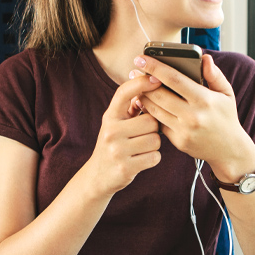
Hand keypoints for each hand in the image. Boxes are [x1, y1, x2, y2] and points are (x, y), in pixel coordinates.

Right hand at [84, 75, 162, 195]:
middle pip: (150, 121)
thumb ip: (130, 107)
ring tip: (140, 148)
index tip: (156, 77)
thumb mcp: (116, 123)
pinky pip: (154, 157)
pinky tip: (141, 159)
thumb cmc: (114, 144)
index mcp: (109, 116)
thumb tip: (150, 84)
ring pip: (155, 139)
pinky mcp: (125, 167)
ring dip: (154, 145)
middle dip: (153, 128)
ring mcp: (117, 150)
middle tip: (142, 135)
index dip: (141, 83)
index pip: (124, 92)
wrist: (98, 176)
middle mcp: (110, 131)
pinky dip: (153, 158)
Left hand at [136, 54, 254, 172]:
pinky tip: (147, 103)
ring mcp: (184, 130)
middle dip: (143, 82)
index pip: (174, 79)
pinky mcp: (178, 141)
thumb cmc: (226, 117)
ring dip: (143, 97)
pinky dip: (151, 112)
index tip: (141, 59)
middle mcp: (193, 116)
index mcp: (205, 100)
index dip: (155, 67)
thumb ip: (214, 75)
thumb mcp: (226, 93)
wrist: (230, 150)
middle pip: (159, 95)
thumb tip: (204, 58)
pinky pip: (159, 123)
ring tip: (137, 86)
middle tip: (134, 71)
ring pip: (155, 110)